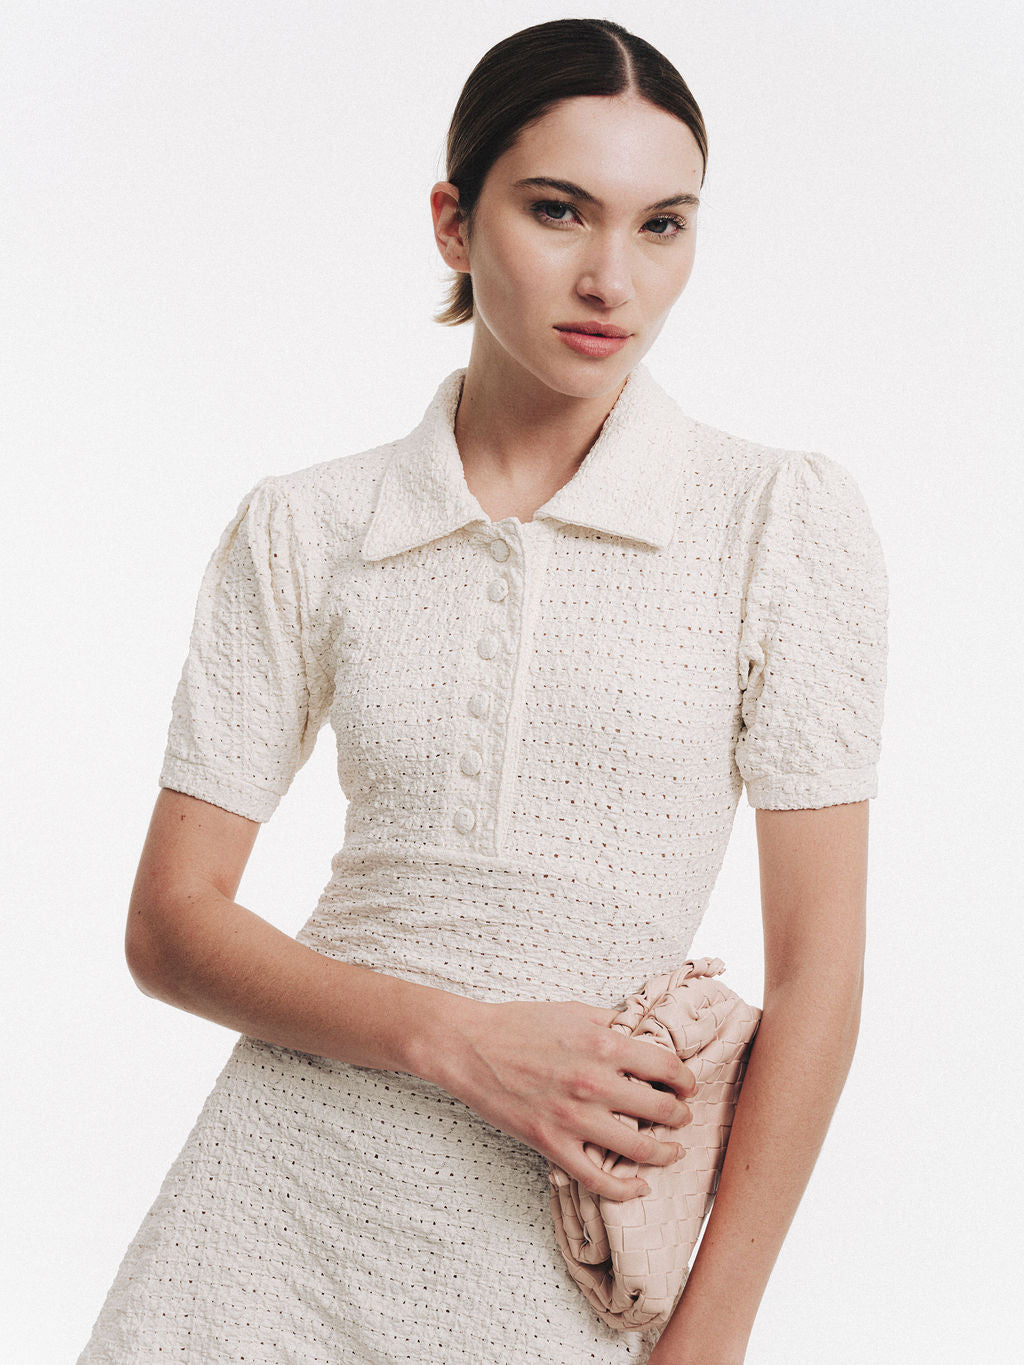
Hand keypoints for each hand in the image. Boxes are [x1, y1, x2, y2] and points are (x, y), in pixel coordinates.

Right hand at [438, 998, 697, 1201]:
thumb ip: (610, 1022)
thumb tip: (639, 1030)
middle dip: (679, 1115)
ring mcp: (574, 1117)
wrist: (470, 1047)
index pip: (666, 1068)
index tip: (687, 1086)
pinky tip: (639, 1187)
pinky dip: (625, 1189)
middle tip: (682, 1117)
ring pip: (639, 1148)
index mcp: (604, 1043)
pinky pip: (598, 1178)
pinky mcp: (552, 1143)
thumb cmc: (519, 1024)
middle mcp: (595, 1082)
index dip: (685, 1080)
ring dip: (665, 1152)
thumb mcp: (573, 1010)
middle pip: (660, 1109)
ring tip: (673, 1150)